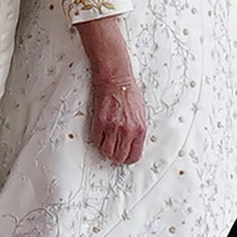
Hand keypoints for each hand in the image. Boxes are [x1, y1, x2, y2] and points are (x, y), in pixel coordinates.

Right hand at [81, 15, 147, 166]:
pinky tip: (100, 132)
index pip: (134, 156)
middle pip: (119, 157)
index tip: (124, 155)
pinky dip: (97, 139)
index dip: (128, 158)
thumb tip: (132, 144)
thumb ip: (137, 130)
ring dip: (105, 148)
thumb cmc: (129, 93)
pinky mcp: (100, 121)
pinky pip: (96, 140)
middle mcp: (127, 130)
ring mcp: (113, 127)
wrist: (116, 78)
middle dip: (116, 156)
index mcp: (140, 129)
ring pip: (106, 151)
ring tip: (106, 141)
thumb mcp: (140, 113)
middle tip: (113, 149)